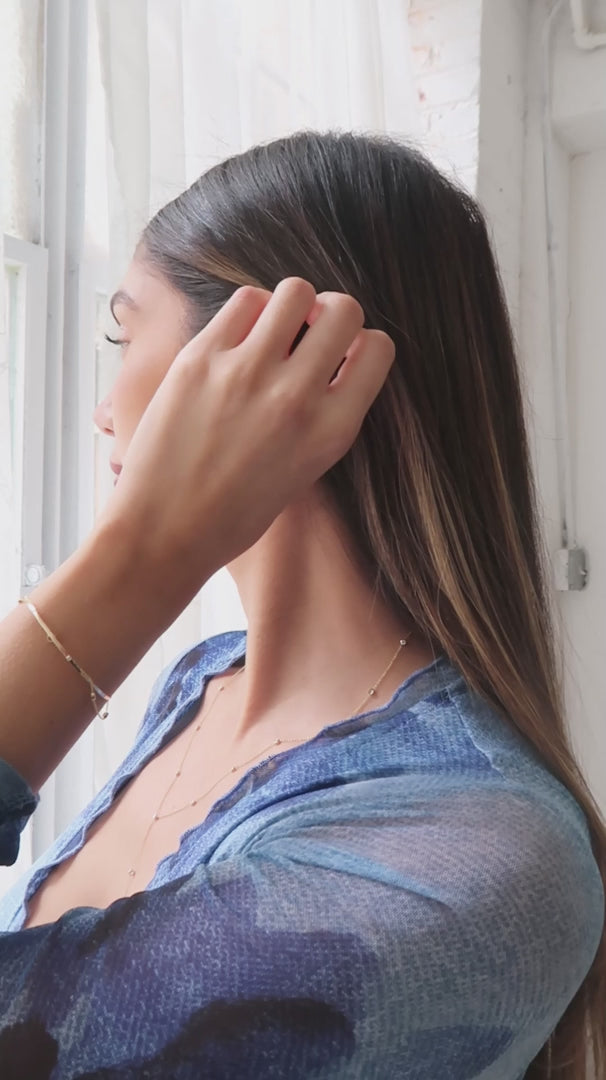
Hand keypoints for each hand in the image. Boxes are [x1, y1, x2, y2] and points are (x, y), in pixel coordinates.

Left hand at [98, 277, 394, 584]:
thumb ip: (325, 413)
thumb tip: (331, 357)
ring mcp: (247, 373)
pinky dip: (250, 311)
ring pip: (295, 292)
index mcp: (331, 431)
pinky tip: (239, 339)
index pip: (378, 349)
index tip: (342, 355)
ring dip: (291, 305)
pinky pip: (245, 301)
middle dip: (331, 315)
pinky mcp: (201, 359)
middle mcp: (296, 397)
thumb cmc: (236, 514)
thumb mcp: (305, 469)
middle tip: (309, 334)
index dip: (362, 345)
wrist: (166, 533)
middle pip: (343, 310)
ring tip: (273, 331)